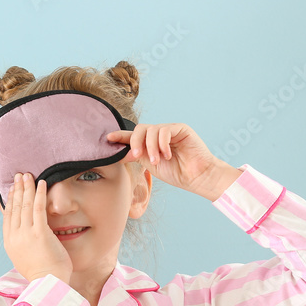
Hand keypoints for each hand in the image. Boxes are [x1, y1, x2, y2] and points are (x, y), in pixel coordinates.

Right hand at [3, 173, 71, 283]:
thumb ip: (22, 244)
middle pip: (14, 207)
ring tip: (28, 175)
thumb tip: (25, 235)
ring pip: (24, 205)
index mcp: (9, 242)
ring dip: (26, 187)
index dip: (10, 200)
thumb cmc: (41, 274)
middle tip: (19, 176)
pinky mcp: (39, 233)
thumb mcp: (24, 257)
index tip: (12, 189)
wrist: (47, 283)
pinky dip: (39, 194)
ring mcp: (26, 234)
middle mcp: (14, 236)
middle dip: (17, 189)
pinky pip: (38, 209)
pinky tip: (41, 183)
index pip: (7, 216)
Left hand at [108, 123, 242, 200]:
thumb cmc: (176, 172)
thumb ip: (137, 156)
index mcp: (150, 143)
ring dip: (150, 147)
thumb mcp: (150, 165)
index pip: (133, 136)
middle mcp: (158, 134)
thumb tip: (120, 152)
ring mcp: (169, 130)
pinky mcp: (180, 128)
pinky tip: (167, 155)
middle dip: (135, 141)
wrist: (196, 177)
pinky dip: (162, 144)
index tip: (108, 138)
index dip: (120, 136)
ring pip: (151, 130)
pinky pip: (164, 130)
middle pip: (139, 129)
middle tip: (136, 155)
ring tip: (157, 160)